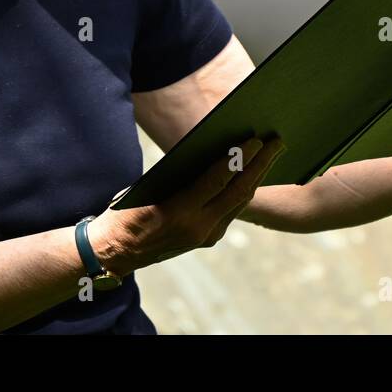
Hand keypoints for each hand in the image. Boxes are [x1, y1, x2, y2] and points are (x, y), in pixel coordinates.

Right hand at [87, 136, 285, 274]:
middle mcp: (197, 227)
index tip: (256, 139)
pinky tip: (252, 174)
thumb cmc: (126, 210)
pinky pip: (231, 210)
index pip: (217, 181)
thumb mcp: (147, 188)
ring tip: (271, 154)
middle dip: (260, 165)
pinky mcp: (207, 238)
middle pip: (237, 192)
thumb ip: (180, 175)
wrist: (115, 252)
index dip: (239, 159)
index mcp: (178, 211)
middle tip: (276, 142)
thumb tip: (214, 152)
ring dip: (256, 177)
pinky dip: (243, 190)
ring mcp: (205, 236)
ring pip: (239, 203)